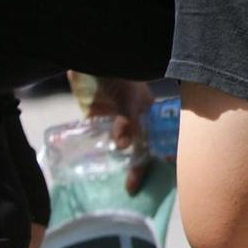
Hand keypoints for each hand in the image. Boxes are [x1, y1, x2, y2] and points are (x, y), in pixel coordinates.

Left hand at [76, 72, 154, 194]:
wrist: (91, 56)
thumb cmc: (119, 73)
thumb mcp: (128, 97)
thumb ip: (127, 121)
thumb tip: (124, 147)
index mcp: (151, 114)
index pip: (155, 143)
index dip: (152, 162)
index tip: (139, 184)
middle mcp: (136, 120)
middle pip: (139, 148)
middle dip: (136, 168)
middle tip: (130, 190)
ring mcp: (115, 121)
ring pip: (119, 147)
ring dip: (116, 164)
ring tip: (111, 186)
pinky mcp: (96, 119)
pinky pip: (98, 140)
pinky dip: (96, 153)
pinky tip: (92, 168)